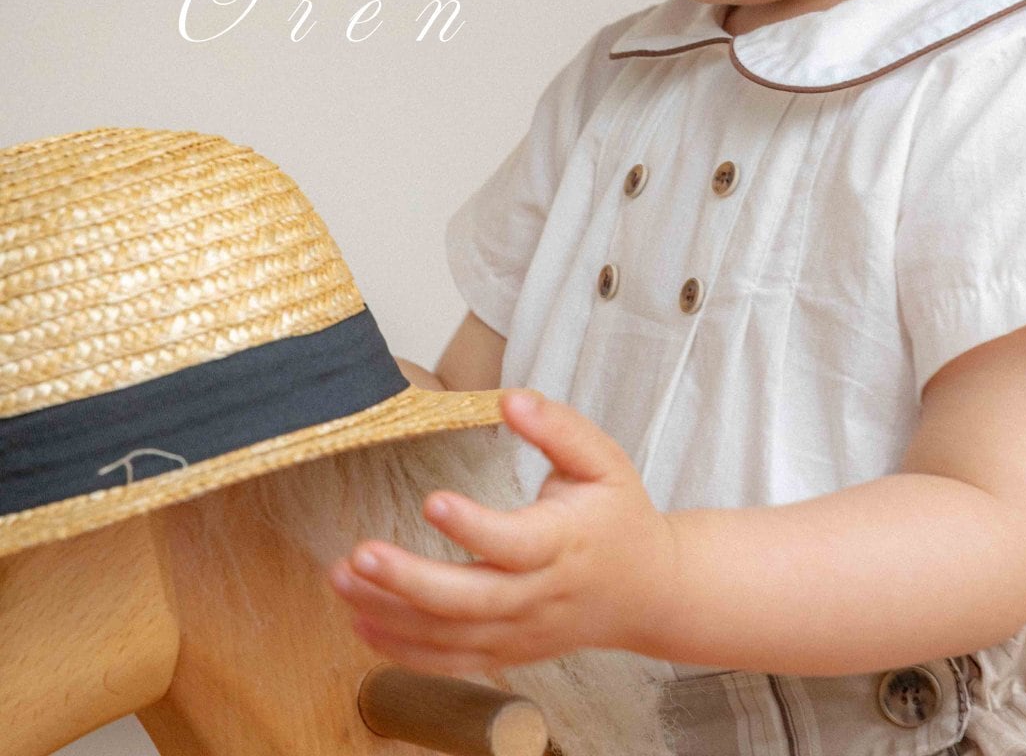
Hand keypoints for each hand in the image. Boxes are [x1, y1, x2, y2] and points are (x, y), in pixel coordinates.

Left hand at [327, 389, 678, 675]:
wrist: (648, 591)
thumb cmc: (619, 514)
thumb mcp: (602, 459)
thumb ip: (558, 427)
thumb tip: (511, 398)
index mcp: (567, 542)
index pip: (516, 542)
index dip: (474, 527)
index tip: (432, 500)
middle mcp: (542, 595)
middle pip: (472, 600)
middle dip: (410, 582)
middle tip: (358, 555)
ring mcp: (523, 632)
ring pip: (452, 635)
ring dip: (392, 614)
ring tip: (341, 580)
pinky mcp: (508, 652)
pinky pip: (451, 662)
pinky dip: (405, 651)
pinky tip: (362, 625)